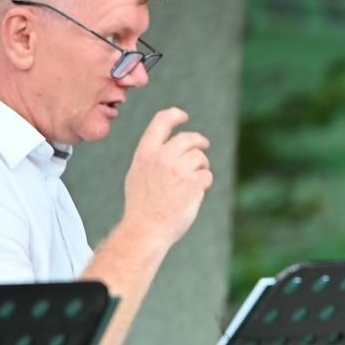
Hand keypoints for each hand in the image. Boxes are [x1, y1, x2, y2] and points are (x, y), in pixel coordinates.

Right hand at [122, 106, 212, 250]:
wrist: (146, 229)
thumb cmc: (142, 206)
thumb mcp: (137, 173)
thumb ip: (151, 157)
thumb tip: (166, 146)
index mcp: (145, 153)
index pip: (161, 122)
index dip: (174, 115)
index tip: (183, 116)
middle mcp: (162, 157)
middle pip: (188, 138)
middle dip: (199, 141)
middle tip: (204, 145)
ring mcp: (178, 169)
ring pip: (199, 157)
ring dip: (201, 168)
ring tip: (193, 183)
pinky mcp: (193, 183)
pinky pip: (207, 176)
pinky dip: (205, 184)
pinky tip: (196, 194)